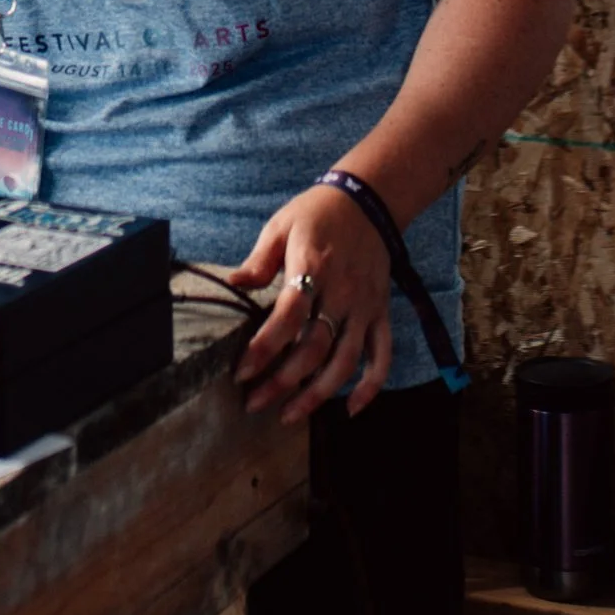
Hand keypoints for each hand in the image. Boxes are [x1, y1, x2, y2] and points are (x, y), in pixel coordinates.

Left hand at [231, 183, 394, 420]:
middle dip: (283, 381)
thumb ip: (259, 260)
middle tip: (255, 402)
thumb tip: (233, 283)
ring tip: (290, 415)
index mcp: (313, 268)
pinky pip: (381, 355)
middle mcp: (342, 292)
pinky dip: (370, 386)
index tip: (242, 372)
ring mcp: (365, 306)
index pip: (288, 317)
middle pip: (314, 348)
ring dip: (318, 393)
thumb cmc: (317, 213)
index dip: (265, 348)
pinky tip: (350, 409)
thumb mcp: (281, 226)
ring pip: (345, 361)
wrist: (369, 200)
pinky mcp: (381, 313)